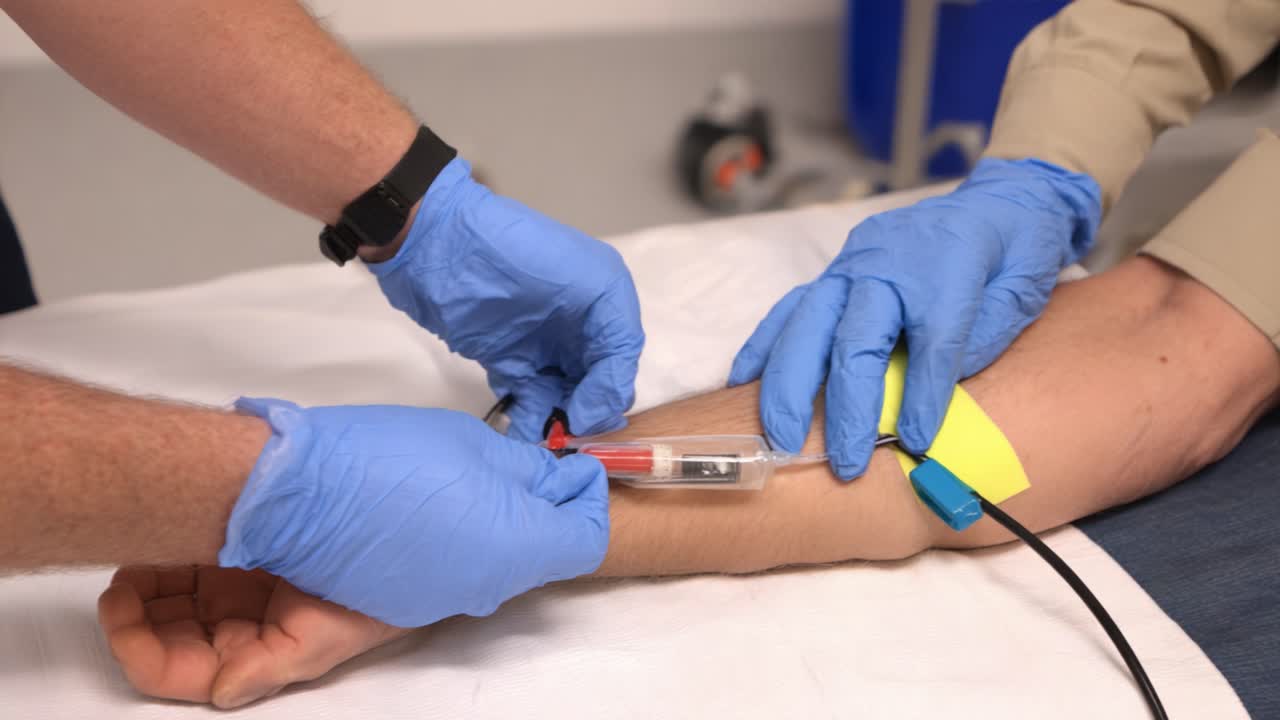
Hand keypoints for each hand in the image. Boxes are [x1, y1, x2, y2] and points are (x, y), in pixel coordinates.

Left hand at [98, 565, 403, 707]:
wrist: (393, 547)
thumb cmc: (365, 601)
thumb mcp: (321, 639)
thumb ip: (268, 668)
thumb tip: (220, 691)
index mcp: (244, 657)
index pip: (170, 670)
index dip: (133, 647)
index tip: (119, 609)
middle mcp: (230, 630)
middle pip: (157, 635)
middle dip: (130, 615)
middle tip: (116, 582)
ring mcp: (229, 595)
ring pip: (164, 601)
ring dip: (141, 584)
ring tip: (134, 555)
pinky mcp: (235, 559)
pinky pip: (183, 565)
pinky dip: (162, 557)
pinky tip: (155, 541)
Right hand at [220, 398, 609, 627]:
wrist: (295, 493)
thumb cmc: (388, 458)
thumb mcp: (476, 446)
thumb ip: (529, 471)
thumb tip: (565, 479)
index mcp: (516, 548)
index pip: (588, 539)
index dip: (588, 497)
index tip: (569, 466)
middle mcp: (487, 588)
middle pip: (544, 552)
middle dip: (543, 508)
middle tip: (520, 461)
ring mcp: (443, 601)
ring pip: (498, 562)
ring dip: (499, 523)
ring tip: (467, 478)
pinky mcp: (404, 603)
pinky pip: (454, 571)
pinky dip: (459, 540)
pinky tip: (430, 505)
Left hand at [369, 157, 644, 440]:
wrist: (438, 245)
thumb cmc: (518, 255)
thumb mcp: (592, 283)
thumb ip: (615, 340)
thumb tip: (601, 406)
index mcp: (606, 301)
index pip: (622, 360)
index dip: (610, 392)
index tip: (585, 417)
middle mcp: (580, 326)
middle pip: (599, 384)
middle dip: (588, 412)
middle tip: (568, 434)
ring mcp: (544, 346)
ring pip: (567, 398)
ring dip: (560, 421)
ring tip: (545, 440)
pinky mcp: (510, 363)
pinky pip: (531, 402)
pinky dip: (532, 422)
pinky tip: (525, 436)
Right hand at [729, 158, 1100, 477]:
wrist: (997, 199)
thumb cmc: (1015, 251)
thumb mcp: (1024, 290)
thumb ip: (985, 337)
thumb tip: (936, 389)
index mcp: (946, 267)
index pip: (930, 342)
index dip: (922, 396)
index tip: (915, 442)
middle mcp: (887, 263)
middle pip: (854, 340)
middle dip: (845, 408)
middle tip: (843, 463)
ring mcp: (852, 263)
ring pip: (807, 326)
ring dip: (789, 387)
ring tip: (781, 438)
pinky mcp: (833, 271)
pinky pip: (790, 310)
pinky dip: (764, 348)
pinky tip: (743, 384)